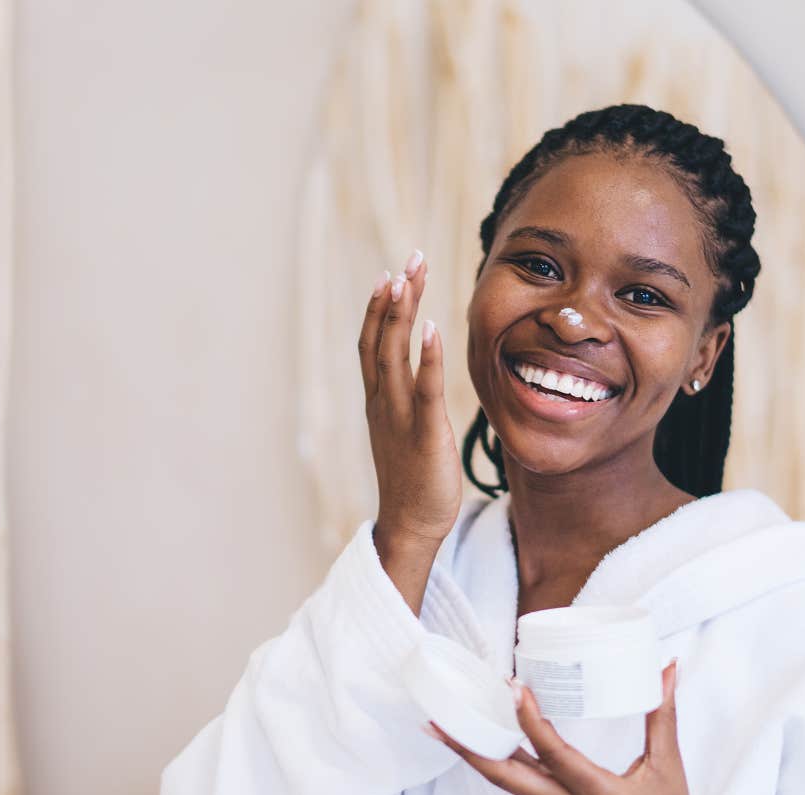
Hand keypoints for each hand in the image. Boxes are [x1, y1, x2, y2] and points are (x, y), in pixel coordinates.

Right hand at [361, 251, 460, 553]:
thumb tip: (418, 377)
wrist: (410, 525)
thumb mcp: (405, 432)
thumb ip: (407, 401)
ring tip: (409, 277)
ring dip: (401, 313)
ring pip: (394, 354)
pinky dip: (427, 356)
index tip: (390, 274)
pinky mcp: (424, 433)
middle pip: (380, 337)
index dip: (378, 307)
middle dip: (393, 296)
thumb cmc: (413, 481)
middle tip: (408, 259)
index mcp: (378, 400)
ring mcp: (399, 416)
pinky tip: (433, 327)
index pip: (372, 343)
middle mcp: (382, 402)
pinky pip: (425, 389)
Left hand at [427, 660, 710, 794]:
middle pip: (504, 778)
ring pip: (506, 781)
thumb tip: (667, 666)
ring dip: (474, 753)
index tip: (513, 687)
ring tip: (445, 724)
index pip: (553, 754)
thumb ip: (662, 715)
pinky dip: (499, 759)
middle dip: (467, 749)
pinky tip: (488, 734)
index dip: (530, 720)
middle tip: (438, 719)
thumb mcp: (668, 767)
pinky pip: (521, 783)